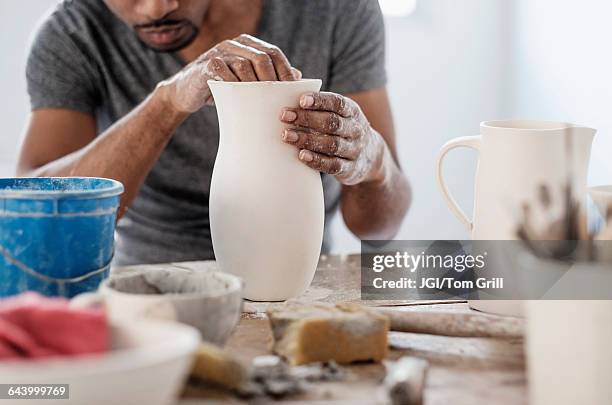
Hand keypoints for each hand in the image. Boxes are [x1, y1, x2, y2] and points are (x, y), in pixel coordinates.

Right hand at [159, 34, 300, 112]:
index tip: (292, 89)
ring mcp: (219, 52)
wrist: (187, 93)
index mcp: (248, 45)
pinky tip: (240, 99)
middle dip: (273, 79)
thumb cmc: (222, 89)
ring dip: (255, 85)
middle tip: (278, 99)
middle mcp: (234, 44)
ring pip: (245, 64)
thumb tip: (298, 76)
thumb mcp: (247, 82)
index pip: (274, 52)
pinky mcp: (206, 64)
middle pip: (262, 57)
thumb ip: (269, 76)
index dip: (285, 70)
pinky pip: (224, 72)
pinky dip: (234, 85)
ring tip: (262, 102)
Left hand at [280, 92, 386, 185]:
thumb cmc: (342, 129)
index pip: (337, 103)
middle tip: (284, 116)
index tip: (301, 100)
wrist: (369, 157)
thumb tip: (292, 78)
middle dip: (307, 119)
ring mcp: (354, 150)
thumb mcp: (338, 114)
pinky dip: (317, 160)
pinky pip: (333, 165)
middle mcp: (355, 129)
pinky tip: (302, 156)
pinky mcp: (349, 169)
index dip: (320, 101)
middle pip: (332, 123)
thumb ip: (319, 102)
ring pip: (332, 144)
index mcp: (352, 111)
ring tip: (287, 136)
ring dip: (308, 140)